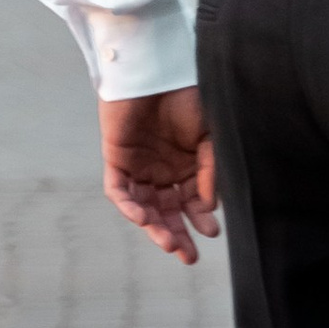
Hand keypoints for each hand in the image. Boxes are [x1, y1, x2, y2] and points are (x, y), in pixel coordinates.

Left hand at [100, 86, 219, 265]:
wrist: (156, 70)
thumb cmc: (187, 97)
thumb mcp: (210, 136)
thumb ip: (209, 171)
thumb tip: (208, 206)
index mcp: (188, 167)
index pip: (192, 203)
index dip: (201, 220)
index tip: (212, 233)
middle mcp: (163, 172)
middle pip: (168, 212)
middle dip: (178, 235)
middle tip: (188, 257)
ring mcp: (139, 168)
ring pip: (145, 207)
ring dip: (155, 226)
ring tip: (168, 243)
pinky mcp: (117, 160)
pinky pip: (120, 191)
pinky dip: (129, 206)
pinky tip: (143, 218)